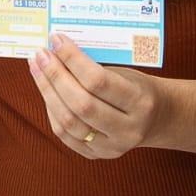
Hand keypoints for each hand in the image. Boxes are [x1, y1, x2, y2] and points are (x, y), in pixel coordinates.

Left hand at [27, 34, 166, 158]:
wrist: (158, 118)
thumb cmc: (138, 87)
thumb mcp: (128, 72)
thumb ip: (97, 66)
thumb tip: (58, 48)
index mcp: (140, 102)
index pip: (98, 81)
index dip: (73, 59)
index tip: (56, 40)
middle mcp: (128, 129)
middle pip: (81, 104)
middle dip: (55, 76)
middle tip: (40, 54)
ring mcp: (112, 147)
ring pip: (68, 122)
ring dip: (47, 92)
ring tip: (37, 68)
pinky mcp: (97, 155)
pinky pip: (64, 135)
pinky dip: (51, 110)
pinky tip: (46, 90)